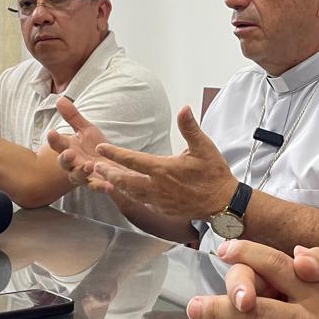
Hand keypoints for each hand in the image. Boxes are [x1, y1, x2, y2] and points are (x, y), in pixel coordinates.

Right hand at [47, 97, 108, 185]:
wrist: (112, 164)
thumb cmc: (96, 146)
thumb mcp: (86, 129)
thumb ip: (73, 117)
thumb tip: (59, 99)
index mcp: (68, 149)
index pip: (58, 144)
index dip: (54, 139)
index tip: (51, 132)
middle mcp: (73, 164)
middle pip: (64, 163)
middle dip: (65, 158)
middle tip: (68, 153)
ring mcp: (84, 176)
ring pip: (79, 176)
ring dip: (82, 171)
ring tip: (88, 165)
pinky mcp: (97, 184)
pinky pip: (98, 187)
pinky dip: (102, 187)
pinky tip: (109, 186)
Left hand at [88, 106, 236, 221]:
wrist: (223, 203)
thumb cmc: (214, 174)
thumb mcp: (204, 147)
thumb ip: (190, 128)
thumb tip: (184, 108)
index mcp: (164, 170)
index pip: (133, 160)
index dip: (115, 154)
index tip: (100, 148)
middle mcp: (157, 187)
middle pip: (125, 181)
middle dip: (109, 173)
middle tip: (95, 166)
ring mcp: (159, 201)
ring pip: (131, 194)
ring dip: (117, 185)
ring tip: (106, 178)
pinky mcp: (163, 209)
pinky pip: (142, 202)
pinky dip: (131, 195)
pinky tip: (128, 191)